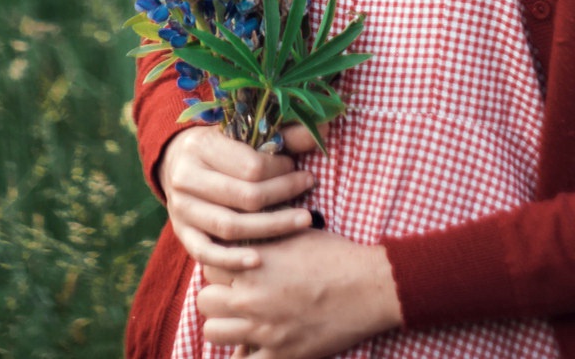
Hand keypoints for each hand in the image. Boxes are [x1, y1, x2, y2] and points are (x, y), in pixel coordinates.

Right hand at [157, 123, 321, 272]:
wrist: (176, 163)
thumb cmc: (220, 148)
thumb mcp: (244, 134)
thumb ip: (283, 136)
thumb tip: (323, 128)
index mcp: (200, 146)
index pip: (251, 166)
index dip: (281, 170)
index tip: (296, 168)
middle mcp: (186, 178)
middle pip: (245, 197)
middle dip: (284, 194)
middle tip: (308, 187)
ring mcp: (181, 208)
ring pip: (231, 226)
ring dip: (272, 227)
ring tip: (303, 221)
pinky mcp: (182, 233)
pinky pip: (206, 253)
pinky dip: (232, 259)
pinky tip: (259, 260)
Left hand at [198, 228, 402, 358]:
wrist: (369, 286)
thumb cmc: (335, 254)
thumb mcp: (294, 232)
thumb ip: (263, 234)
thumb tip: (246, 228)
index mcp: (253, 263)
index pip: (208, 266)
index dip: (221, 268)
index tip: (234, 271)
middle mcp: (251, 296)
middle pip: (205, 300)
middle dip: (218, 297)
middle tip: (236, 296)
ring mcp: (264, 329)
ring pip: (213, 332)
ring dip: (225, 326)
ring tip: (241, 321)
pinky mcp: (281, 353)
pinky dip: (244, 355)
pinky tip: (254, 347)